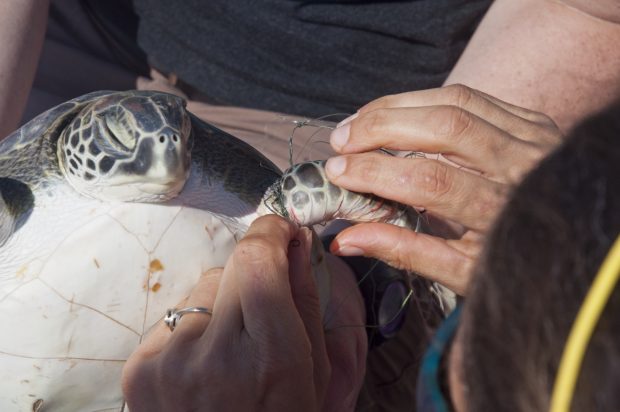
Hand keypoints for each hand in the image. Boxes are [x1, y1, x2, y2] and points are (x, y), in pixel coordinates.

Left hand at [122, 215, 366, 410]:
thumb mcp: (314, 368)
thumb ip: (304, 297)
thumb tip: (295, 238)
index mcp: (270, 358)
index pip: (257, 262)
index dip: (269, 233)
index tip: (279, 231)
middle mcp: (213, 357)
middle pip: (231, 267)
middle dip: (254, 270)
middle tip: (263, 300)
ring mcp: (169, 365)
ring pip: (202, 289)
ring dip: (221, 304)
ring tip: (230, 346)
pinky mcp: (138, 370)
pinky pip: (174, 316)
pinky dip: (193, 328)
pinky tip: (202, 362)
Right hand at [325, 85, 561, 293]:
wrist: (571, 241)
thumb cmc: (513, 263)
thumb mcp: (461, 272)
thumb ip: (404, 251)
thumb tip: (345, 240)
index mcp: (504, 214)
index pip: (432, 181)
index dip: (378, 172)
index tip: (338, 172)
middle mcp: (523, 167)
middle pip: (445, 128)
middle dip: (382, 128)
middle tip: (341, 140)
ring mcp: (532, 137)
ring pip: (455, 101)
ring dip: (397, 106)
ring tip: (357, 122)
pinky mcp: (531, 120)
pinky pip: (471, 96)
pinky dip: (424, 99)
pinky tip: (394, 111)